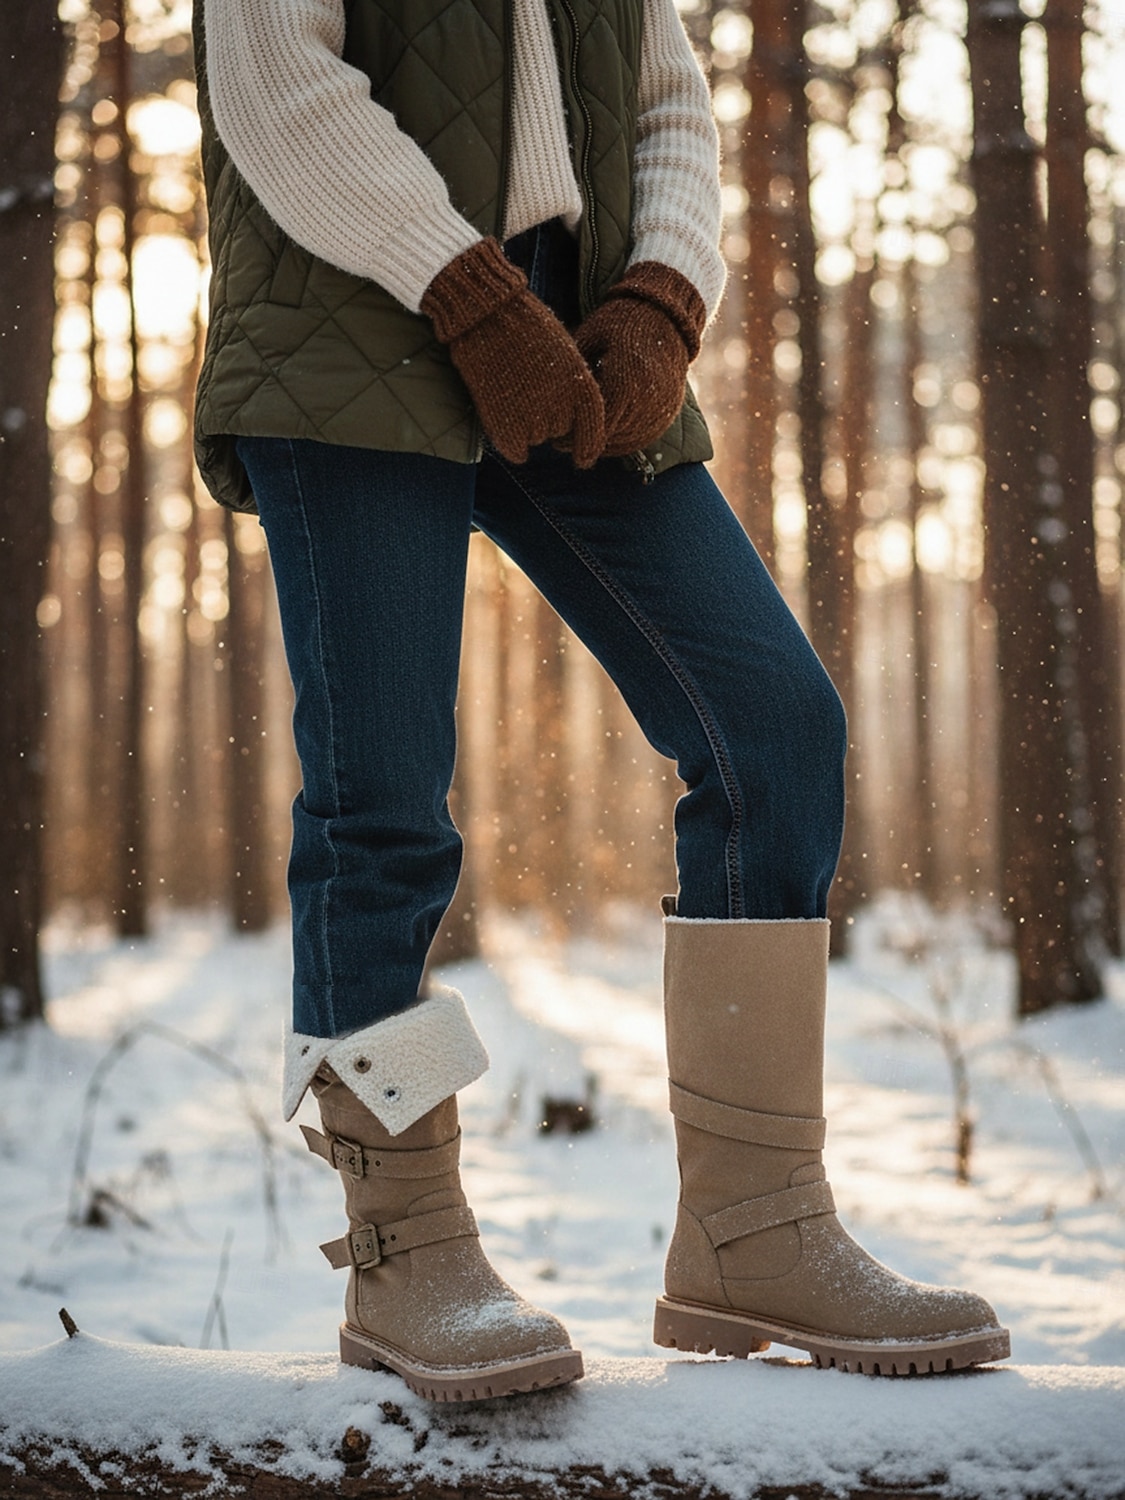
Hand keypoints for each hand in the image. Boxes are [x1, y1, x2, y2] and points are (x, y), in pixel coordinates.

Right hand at [421, 238, 604, 467]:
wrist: (489, 316)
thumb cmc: (525, 327)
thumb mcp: (564, 354)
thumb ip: (571, 388)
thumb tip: (569, 417)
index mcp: (582, 388)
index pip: (592, 432)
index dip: (587, 448)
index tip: (582, 458)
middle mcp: (564, 409)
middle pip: (559, 433)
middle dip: (548, 419)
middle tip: (528, 389)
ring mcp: (536, 420)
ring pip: (535, 438)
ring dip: (525, 424)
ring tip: (511, 390)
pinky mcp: (508, 429)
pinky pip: (516, 451)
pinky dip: (510, 441)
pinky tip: (502, 417)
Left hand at [574, 262, 705, 457]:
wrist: (665, 315)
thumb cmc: (619, 322)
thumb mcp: (588, 338)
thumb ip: (572, 370)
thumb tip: (544, 398)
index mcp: (624, 384)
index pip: (595, 425)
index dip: (573, 436)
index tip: (555, 439)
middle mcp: (646, 401)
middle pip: (609, 438)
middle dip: (585, 442)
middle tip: (562, 444)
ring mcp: (660, 409)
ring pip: (625, 443)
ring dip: (603, 446)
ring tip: (581, 442)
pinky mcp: (667, 413)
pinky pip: (642, 439)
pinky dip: (622, 443)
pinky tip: (604, 440)